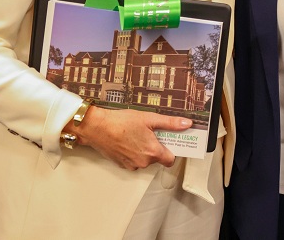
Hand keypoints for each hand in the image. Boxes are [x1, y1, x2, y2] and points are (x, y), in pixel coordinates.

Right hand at [70, 107, 192, 169]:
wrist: (97, 128)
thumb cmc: (122, 122)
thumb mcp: (149, 119)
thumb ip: (170, 123)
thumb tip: (187, 124)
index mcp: (152, 152)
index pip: (171, 160)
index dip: (172, 150)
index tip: (171, 141)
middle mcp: (143, 163)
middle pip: (157, 159)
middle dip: (156, 147)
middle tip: (152, 133)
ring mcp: (131, 165)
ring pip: (145, 160)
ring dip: (145, 150)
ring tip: (138, 135)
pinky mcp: (121, 165)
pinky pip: (134, 161)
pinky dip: (134, 153)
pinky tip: (129, 140)